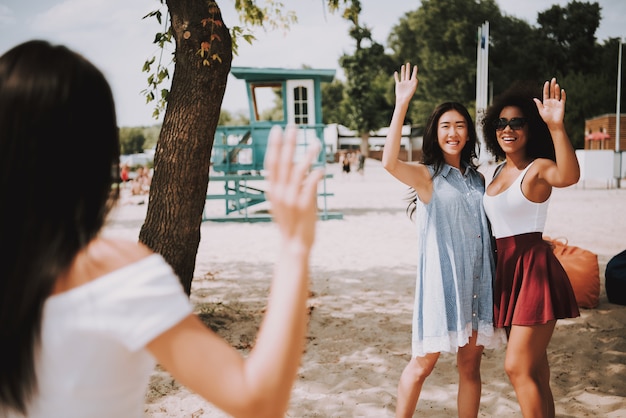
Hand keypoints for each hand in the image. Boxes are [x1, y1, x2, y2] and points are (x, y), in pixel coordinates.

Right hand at [264, 126, 322, 249]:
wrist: (294, 245)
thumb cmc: (291, 222)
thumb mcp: (281, 202)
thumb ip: (285, 185)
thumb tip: (294, 165)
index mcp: (272, 190)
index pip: (271, 162)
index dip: (275, 145)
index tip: (278, 129)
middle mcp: (279, 192)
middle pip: (283, 161)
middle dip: (288, 143)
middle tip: (293, 126)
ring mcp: (291, 198)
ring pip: (299, 170)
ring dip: (308, 155)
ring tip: (316, 143)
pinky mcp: (304, 205)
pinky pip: (311, 184)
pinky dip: (316, 174)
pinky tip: (322, 168)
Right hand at [394, 63, 417, 104]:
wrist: (402, 100)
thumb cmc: (408, 96)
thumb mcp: (412, 89)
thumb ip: (414, 83)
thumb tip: (416, 78)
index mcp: (411, 83)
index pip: (413, 75)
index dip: (414, 71)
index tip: (415, 66)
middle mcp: (407, 82)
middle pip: (408, 74)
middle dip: (408, 68)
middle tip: (408, 63)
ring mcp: (403, 83)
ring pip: (403, 75)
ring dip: (403, 71)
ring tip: (403, 66)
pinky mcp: (398, 85)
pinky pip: (397, 79)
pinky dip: (396, 76)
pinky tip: (396, 72)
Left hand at [533, 77, 565, 128]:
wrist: (553, 124)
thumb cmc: (547, 119)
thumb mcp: (541, 111)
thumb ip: (539, 104)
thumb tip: (534, 98)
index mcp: (546, 102)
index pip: (546, 93)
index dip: (546, 88)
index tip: (547, 82)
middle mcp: (551, 101)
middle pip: (552, 91)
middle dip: (552, 85)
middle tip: (553, 79)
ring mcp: (557, 102)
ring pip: (557, 94)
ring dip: (556, 89)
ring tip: (556, 84)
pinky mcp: (562, 105)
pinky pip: (563, 98)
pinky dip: (563, 94)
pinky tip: (562, 90)